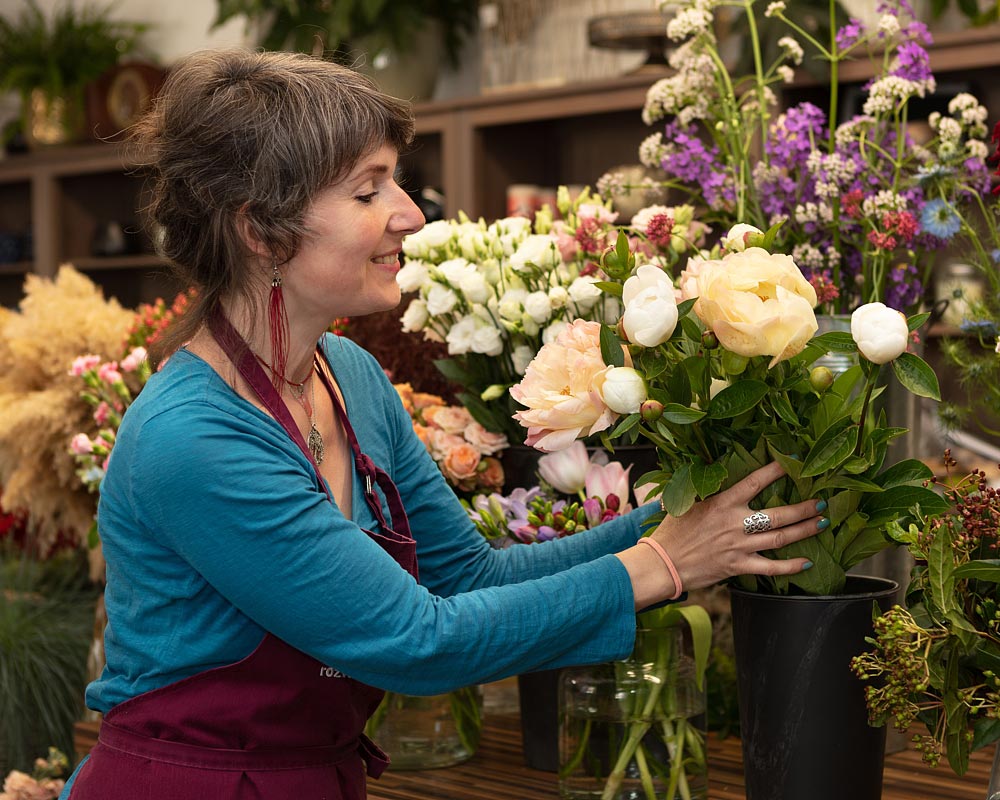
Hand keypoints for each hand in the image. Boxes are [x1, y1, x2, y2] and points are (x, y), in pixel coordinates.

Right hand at [651, 461, 824, 594]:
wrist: (663, 563)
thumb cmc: (672, 533)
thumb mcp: (687, 504)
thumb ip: (706, 492)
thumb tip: (715, 476)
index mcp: (721, 503)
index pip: (754, 482)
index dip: (776, 470)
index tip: (792, 461)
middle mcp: (734, 523)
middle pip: (778, 514)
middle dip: (803, 507)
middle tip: (821, 502)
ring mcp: (739, 546)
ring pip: (780, 538)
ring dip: (805, 530)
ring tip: (822, 523)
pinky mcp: (738, 566)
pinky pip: (771, 568)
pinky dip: (790, 566)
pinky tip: (806, 562)